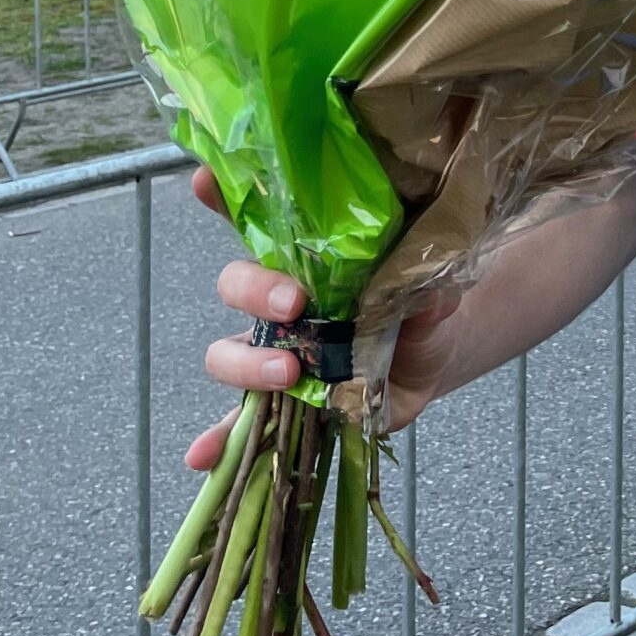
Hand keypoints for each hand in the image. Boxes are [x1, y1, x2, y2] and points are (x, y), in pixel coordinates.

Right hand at [184, 167, 462, 469]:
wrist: (430, 354)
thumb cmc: (419, 302)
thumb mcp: (431, 290)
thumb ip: (428, 288)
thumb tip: (432, 290)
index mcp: (308, 259)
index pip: (258, 221)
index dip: (224, 197)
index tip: (207, 180)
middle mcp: (279, 302)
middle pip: (237, 285)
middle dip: (255, 292)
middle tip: (294, 305)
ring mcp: (275, 351)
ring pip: (229, 351)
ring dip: (247, 364)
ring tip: (288, 374)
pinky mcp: (282, 402)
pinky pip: (238, 422)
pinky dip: (218, 438)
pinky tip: (203, 455)